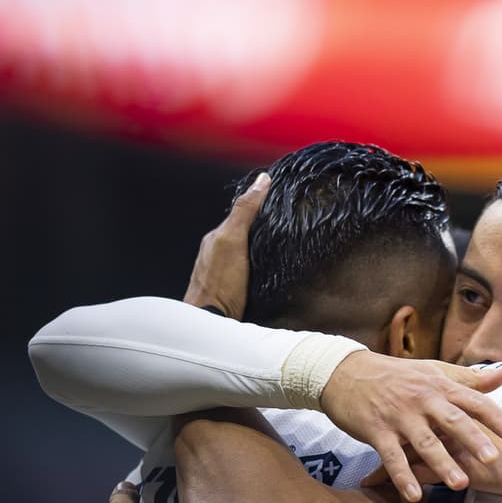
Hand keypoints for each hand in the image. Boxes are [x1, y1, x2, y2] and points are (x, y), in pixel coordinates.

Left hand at [182, 172, 269, 318]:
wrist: (212, 321)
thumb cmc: (221, 284)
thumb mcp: (234, 241)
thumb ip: (244, 211)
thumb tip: (261, 180)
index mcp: (217, 237)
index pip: (242, 212)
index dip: (261, 203)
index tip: (282, 195)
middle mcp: (218, 251)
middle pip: (244, 231)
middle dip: (263, 225)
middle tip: (288, 219)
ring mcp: (223, 271)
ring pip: (246, 250)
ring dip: (261, 245)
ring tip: (283, 242)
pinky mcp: (232, 288)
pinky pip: (247, 267)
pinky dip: (259, 262)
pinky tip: (269, 268)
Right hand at [322, 352, 501, 500]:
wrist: (346, 373)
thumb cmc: (399, 376)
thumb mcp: (435, 372)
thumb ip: (473, 379)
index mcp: (440, 386)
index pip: (474, 401)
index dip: (497, 418)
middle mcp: (423, 400)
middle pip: (452, 420)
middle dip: (473, 440)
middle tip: (492, 459)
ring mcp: (399, 416)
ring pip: (424, 442)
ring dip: (442, 464)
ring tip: (460, 484)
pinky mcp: (376, 431)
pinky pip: (391, 457)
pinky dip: (402, 477)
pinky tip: (413, 495)